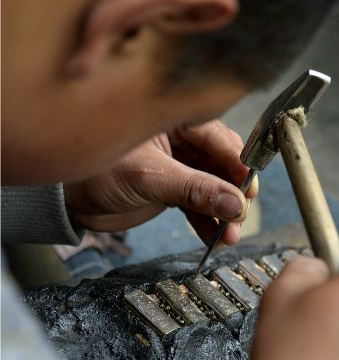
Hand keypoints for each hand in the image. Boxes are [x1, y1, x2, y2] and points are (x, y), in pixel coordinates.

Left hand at [64, 120, 257, 244]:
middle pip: (222, 163)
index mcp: (174, 120)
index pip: (218, 137)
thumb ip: (193, 189)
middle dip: (233, 190)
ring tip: (229, 235)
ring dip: (223, 211)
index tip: (248, 188)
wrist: (69, 201)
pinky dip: (208, 221)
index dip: (237, 163)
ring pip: (213, 186)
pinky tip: (215, 238)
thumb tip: (235, 203)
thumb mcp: (148, 177)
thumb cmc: (96, 172)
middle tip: (240, 213)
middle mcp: (181, 140)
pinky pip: (198, 204)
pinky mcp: (173, 189)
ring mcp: (179, 165)